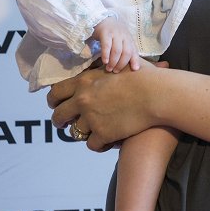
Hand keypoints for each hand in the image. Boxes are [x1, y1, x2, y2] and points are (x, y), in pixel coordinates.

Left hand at [48, 59, 162, 151]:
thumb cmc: (143, 77)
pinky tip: (106, 141)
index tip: (56, 105)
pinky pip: (92, 145)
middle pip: (59, 115)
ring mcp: (92, 118)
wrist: (156, 94)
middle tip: (64, 124)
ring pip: (75, 133)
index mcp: (84, 82)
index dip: (53, 101)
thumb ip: (104, 69)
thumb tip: (102, 66)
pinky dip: (99, 144)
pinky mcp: (103, 133)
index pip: (56, 92)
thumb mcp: (117, 66)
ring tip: (92, 132)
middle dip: (59, 121)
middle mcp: (83, 100)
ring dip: (82, 133)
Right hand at [92, 19, 139, 71]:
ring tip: (109, 69)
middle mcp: (124, 36)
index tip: (135, 69)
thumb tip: (134, 67)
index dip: (135, 60)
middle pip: (126, 52)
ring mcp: (115, 34)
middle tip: (115, 71)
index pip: (134, 51)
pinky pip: (106, 45)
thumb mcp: (122, 40)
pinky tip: (105, 61)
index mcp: (129, 39)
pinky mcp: (105, 33)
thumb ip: (127, 50)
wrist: (102, 19)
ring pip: (117, 50)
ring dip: (113, 61)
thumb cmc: (114, 33)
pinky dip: (106, 54)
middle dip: (121, 64)